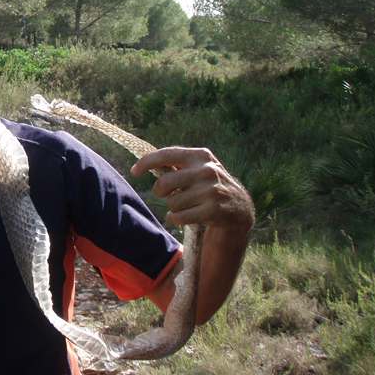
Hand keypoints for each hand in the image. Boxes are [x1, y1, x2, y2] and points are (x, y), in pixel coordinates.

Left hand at [132, 147, 253, 230]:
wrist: (240, 209)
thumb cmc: (210, 186)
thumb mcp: (198, 169)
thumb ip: (176, 164)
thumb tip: (145, 162)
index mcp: (200, 156)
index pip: (166, 154)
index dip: (146, 162)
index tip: (134, 171)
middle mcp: (207, 170)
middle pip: (164, 183)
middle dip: (160, 192)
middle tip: (165, 195)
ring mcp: (211, 190)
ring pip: (172, 203)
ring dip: (173, 208)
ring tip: (186, 206)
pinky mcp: (213, 210)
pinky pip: (179, 217)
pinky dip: (176, 219)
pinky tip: (184, 218)